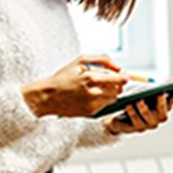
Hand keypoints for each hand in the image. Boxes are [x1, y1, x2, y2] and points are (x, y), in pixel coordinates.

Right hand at [21, 54, 139, 117]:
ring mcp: (93, 104)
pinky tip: (91, 95)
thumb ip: (103, 60)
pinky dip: (102, 99)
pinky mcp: (91, 112)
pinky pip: (105, 105)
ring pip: (113, 98)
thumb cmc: (63, 77)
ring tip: (97, 87)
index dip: (124, 76)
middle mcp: (94, 92)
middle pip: (119, 89)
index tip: (124, 75)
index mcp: (91, 77)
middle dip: (117, 84)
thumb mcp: (80, 60)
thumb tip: (119, 66)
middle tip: (108, 80)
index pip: (120, 79)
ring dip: (110, 92)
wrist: (48, 96)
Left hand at [104, 86, 172, 135]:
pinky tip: (128, 105)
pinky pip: (134, 120)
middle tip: (160, 92)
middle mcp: (159, 118)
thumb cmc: (137, 102)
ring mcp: (148, 124)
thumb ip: (161, 87)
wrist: (121, 118)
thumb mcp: (148, 92)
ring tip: (139, 99)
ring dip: (143, 107)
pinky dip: (131, 112)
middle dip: (161, 101)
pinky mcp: (136, 129)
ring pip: (147, 115)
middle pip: (162, 110)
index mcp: (164, 107)